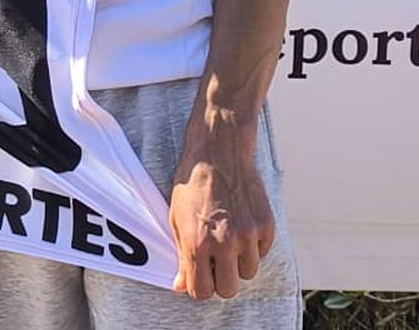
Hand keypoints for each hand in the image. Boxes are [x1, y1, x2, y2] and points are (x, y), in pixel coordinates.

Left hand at [169, 145, 274, 298]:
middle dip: (220, 278)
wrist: (217, 151)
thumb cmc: (192, 183)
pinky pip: (262, 252)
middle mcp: (225, 242)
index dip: (200, 285)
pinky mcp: (265, 225)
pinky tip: (241, 225)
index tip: (200, 275)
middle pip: (229, 289)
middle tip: (215, 259)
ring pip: (248, 272)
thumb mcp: (176, 218)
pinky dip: (254, 246)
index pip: (202, 291)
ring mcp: (248, 234)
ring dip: (238, 262)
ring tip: (228, 238)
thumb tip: (181, 286)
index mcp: (198, 243)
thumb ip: (181, 255)